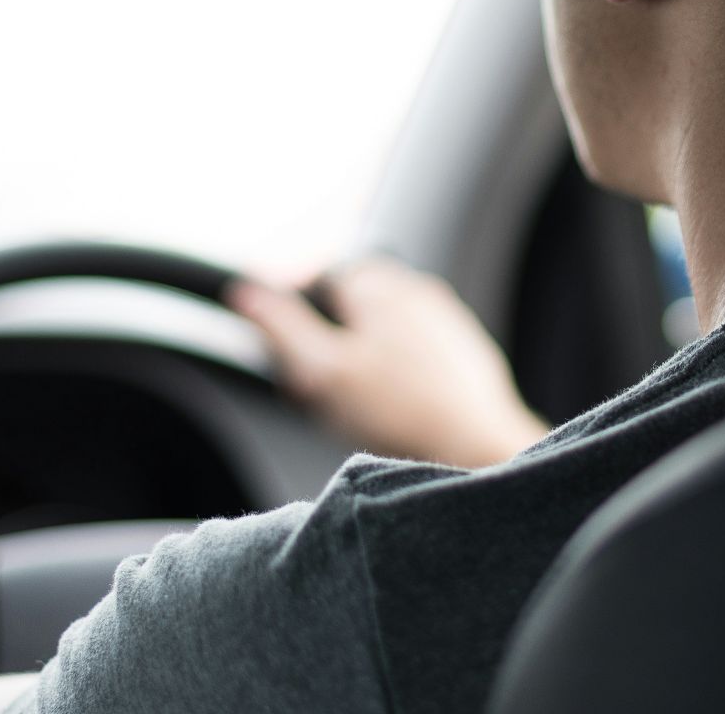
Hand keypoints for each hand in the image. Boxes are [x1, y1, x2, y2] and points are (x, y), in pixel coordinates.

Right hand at [228, 258, 548, 467]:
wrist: (478, 447)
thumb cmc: (403, 413)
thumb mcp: (322, 371)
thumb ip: (280, 326)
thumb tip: (246, 292)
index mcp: (377, 284)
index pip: (316, 278)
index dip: (293, 316)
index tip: (290, 357)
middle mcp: (415, 288)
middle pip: (349, 305)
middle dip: (328, 340)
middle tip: (320, 388)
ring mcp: (443, 317)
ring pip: (381, 329)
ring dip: (361, 358)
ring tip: (358, 405)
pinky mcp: (462, 349)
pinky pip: (413, 353)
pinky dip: (395, 373)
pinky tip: (394, 409)